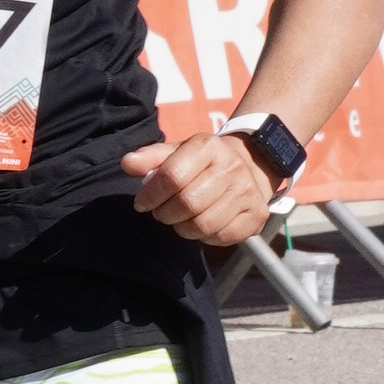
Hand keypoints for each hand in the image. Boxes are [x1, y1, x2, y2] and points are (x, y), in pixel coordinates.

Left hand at [122, 128, 276, 249]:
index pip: (172, 176)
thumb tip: (127, 164)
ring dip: (182, 228)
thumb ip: (150, 158)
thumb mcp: (177, 152)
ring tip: (179, 219)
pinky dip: (204, 237)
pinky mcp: (256, 215)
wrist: (249, 165)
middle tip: (161, 213)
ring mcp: (247, 192)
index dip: (150, 194)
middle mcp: (232, 167)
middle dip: (165, 214)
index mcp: (208, 146)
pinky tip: (200, 225)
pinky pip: (220, 237)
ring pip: (202, 225)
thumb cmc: (203, 162)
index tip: (142, 203)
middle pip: (187, 203)